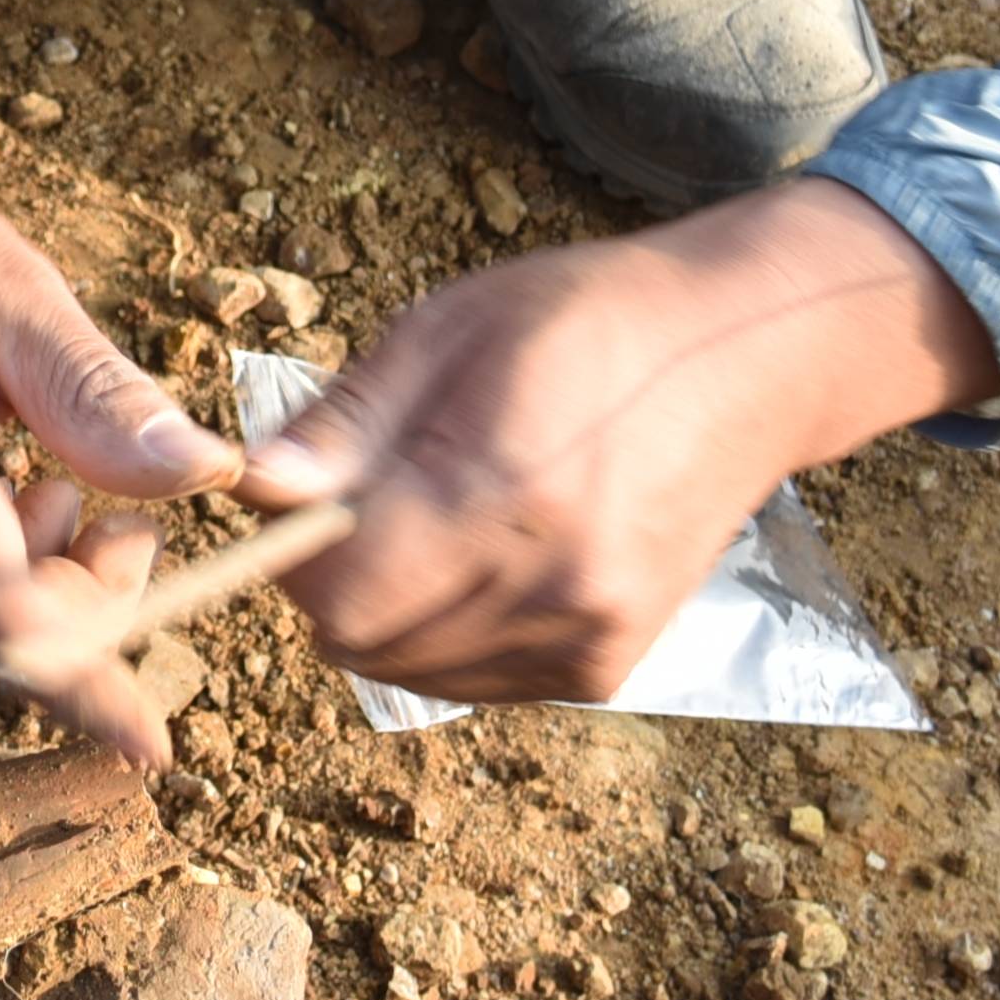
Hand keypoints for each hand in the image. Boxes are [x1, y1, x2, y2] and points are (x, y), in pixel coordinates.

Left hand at [241, 180, 999, 708]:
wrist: (747, 359)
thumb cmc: (586, 319)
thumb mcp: (446, 327)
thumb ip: (347, 421)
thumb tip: (252, 486)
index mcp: (507, 489)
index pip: (342, 594)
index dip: (298, 552)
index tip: (309, 497)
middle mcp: (556, 583)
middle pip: (364, 644)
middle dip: (338, 580)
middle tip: (373, 500)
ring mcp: (589, 634)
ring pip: (412, 672)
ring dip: (393, 610)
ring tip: (440, 518)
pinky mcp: (606, 666)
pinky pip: (475, 680)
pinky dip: (450, 633)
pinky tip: (487, 556)